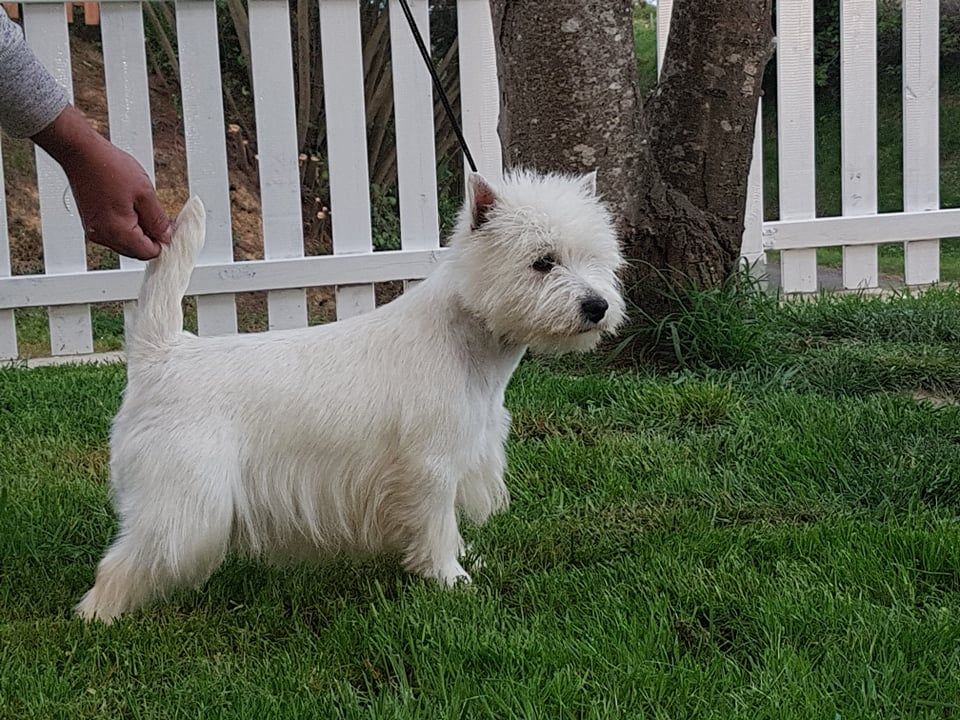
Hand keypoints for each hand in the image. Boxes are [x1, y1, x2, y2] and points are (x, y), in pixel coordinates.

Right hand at [31, 104, 172, 259]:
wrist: (81, 152)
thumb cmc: (108, 167)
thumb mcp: (144, 193)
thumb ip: (158, 220)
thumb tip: (166, 236)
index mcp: (117, 231)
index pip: (147, 253)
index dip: (162, 242)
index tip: (169, 230)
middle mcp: (102, 236)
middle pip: (136, 251)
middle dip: (151, 238)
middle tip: (159, 218)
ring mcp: (94, 230)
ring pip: (125, 243)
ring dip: (138, 232)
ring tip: (143, 208)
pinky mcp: (90, 223)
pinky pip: (114, 234)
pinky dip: (126, 226)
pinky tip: (130, 207)